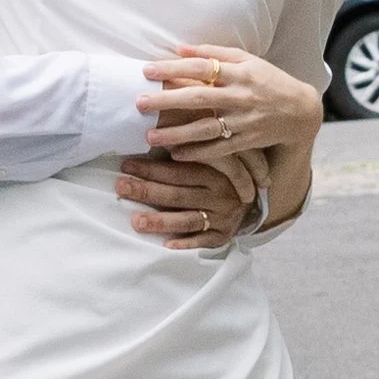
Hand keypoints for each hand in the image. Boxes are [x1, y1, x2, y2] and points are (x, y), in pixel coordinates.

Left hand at [113, 146, 258, 246]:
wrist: (257, 194)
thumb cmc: (226, 171)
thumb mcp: (217, 154)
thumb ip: (192, 146)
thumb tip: (157, 133)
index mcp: (217, 170)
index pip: (179, 171)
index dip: (152, 169)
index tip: (126, 165)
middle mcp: (220, 194)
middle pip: (178, 194)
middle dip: (147, 191)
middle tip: (121, 187)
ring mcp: (222, 216)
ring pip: (188, 219)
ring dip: (161, 221)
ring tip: (136, 221)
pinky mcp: (223, 235)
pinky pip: (204, 241)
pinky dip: (186, 243)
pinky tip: (167, 245)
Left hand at [139, 44, 323, 159]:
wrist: (301, 111)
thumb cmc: (268, 80)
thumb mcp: (247, 60)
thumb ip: (214, 54)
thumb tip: (180, 48)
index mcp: (239, 72)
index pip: (201, 67)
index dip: (173, 67)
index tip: (146, 70)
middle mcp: (241, 96)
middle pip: (198, 98)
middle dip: (166, 101)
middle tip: (139, 104)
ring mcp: (245, 121)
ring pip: (206, 128)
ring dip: (177, 134)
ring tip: (149, 137)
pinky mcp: (249, 141)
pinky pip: (220, 149)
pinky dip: (198, 153)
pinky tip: (176, 155)